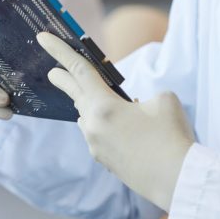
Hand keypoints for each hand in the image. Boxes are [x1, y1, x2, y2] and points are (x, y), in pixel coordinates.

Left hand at [37, 32, 194, 211]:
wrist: (177, 180)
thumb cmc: (171, 137)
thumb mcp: (163, 100)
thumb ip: (142, 97)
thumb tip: (132, 109)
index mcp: (104, 106)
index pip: (79, 70)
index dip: (60, 51)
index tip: (42, 38)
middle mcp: (92, 126)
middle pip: (76, 95)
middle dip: (64, 80)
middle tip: (52, 71)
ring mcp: (95, 146)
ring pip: (87, 117)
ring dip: (90, 104)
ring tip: (99, 97)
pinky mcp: (104, 161)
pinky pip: (97, 134)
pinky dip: (105, 125)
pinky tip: (122, 126)